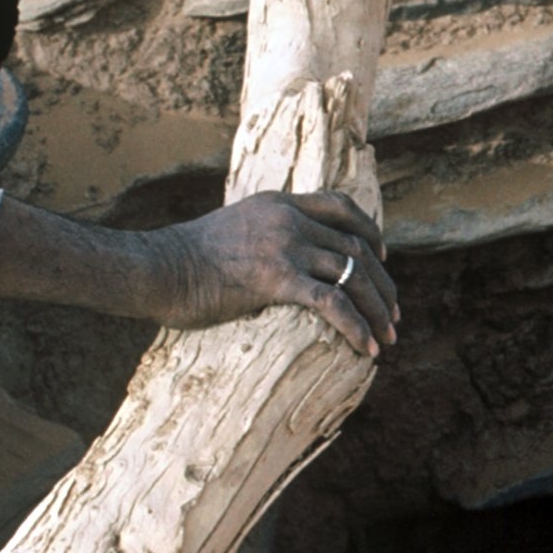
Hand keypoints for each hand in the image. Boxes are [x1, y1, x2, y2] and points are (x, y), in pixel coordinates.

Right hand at [155, 190, 399, 353]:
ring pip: (353, 275)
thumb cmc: (184, 259)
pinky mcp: (276, 279)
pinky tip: (366, 348)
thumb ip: (263, 233)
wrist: (157, 268)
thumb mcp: (232, 228)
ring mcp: (284, 247)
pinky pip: (332, 304)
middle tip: (394, 313)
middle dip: (382, 283)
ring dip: (377, 309)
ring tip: (388, 337)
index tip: (382, 257)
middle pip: (356, 246)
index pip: (341, 207)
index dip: (369, 231)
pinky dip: (356, 327)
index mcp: (279, 204)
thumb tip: (280, 258)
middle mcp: (288, 220)